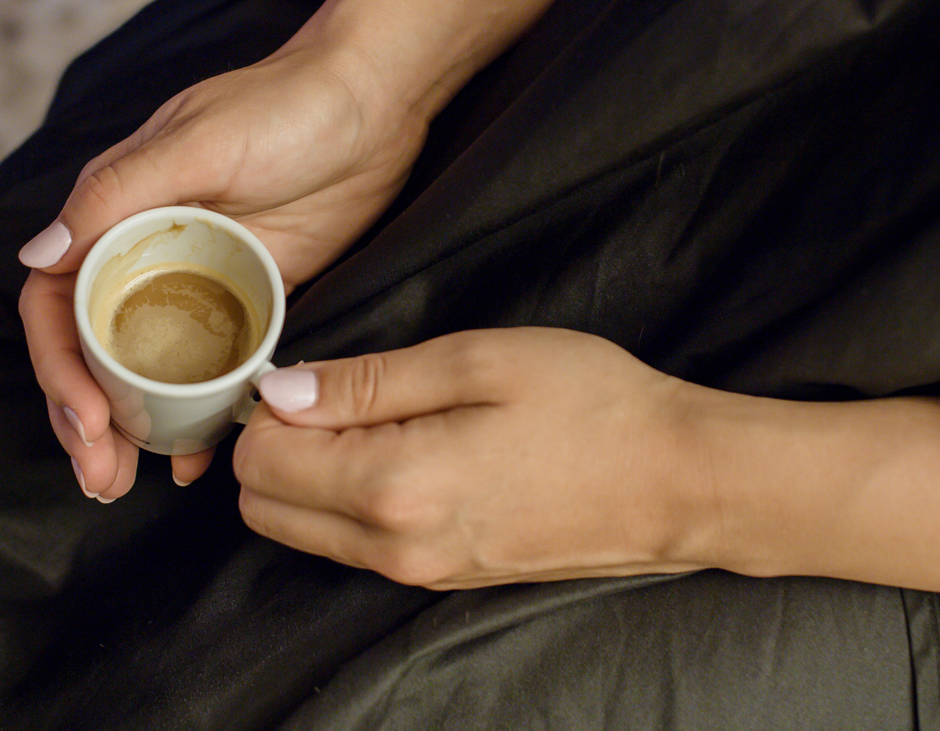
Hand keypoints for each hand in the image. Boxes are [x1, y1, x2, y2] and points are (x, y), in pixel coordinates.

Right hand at [18, 46, 429, 497]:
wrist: (376, 101)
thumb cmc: (283, 104)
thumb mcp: (198, 140)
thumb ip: (117, 195)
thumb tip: (38, 254)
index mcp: (117, 214)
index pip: (58, 303)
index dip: (60, 366)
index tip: (88, 419)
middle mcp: (148, 255)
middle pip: (92, 350)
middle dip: (85, 418)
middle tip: (98, 478)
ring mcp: (200, 284)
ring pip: (145, 372)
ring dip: (129, 430)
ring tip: (122, 486)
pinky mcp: (253, 303)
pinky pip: (212, 373)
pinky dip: (197, 419)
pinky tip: (194, 463)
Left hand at [234, 328, 718, 587]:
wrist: (679, 482)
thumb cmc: (592, 407)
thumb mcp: (475, 362)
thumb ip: (365, 381)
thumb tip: (282, 392)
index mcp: (393, 487)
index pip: (260, 461)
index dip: (270, 405)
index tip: (311, 372)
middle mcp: (392, 548)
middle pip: (264, 507)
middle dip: (275, 446)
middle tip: (333, 391)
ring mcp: (418, 573)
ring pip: (304, 531)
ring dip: (309, 475)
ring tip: (376, 416)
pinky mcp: (443, 578)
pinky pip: (354, 545)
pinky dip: (348, 500)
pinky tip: (404, 451)